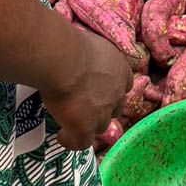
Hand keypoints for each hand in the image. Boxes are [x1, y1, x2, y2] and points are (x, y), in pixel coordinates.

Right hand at [42, 28, 132, 151]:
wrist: (63, 59)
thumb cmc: (69, 43)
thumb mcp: (85, 43)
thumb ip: (86, 53)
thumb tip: (72, 50)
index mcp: (119, 68)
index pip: (124, 83)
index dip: (112, 88)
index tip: (98, 88)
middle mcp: (117, 91)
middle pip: (115, 107)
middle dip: (103, 108)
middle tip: (84, 105)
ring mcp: (103, 112)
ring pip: (100, 125)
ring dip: (89, 124)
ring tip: (71, 122)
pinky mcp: (85, 127)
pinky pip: (81, 142)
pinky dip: (72, 141)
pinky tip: (61, 137)